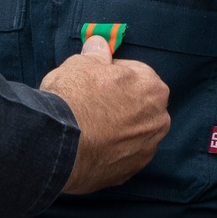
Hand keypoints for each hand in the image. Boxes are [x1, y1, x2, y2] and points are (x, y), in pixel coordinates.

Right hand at [41, 35, 169, 195]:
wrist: (59, 143)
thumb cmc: (74, 98)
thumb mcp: (81, 64)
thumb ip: (96, 54)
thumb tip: (99, 45)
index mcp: (153, 89)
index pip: (137, 73)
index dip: (114, 73)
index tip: (96, 78)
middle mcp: (158, 121)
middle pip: (139, 105)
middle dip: (120, 102)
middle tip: (92, 102)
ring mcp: (145, 150)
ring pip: (133, 133)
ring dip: (117, 129)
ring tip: (89, 127)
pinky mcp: (129, 172)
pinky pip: (122, 155)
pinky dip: (110, 151)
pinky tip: (90, 145)